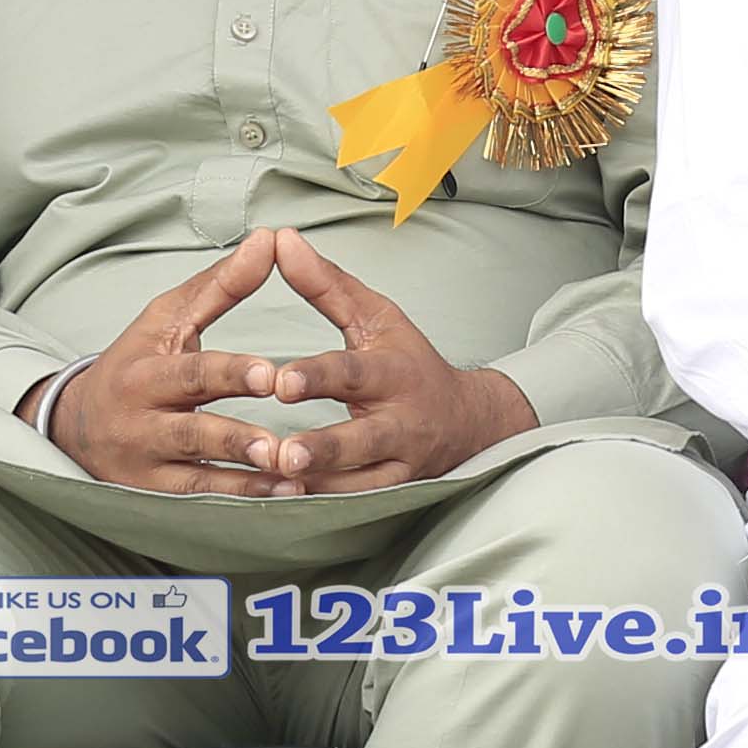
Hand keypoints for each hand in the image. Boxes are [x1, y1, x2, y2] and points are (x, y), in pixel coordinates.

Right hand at [42, 238, 330, 494]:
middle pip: (191, 431)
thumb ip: (221, 285)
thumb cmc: (136, 362)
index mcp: (145, 372)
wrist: (75, 425)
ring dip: (246, 481)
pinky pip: (199, 504)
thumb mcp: (168, 319)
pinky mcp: (153, 499)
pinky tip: (281, 496)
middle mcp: (141, 422)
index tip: (269, 375)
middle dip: (235, 437)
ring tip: (291, 476)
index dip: (230, 374)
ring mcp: (146, 466)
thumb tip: (268, 240)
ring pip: (197, 479)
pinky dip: (239, 502)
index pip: (191, 373)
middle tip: (281, 444)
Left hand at [250, 232, 536, 489]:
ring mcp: (400, 465)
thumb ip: (325, 284)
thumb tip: (281, 240)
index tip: (281, 381)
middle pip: (362, 439)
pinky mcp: (396, 494)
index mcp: (392, 374)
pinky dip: (326, 508)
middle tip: (283, 452)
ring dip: (319, 486)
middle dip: (324, 447)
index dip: (318, 377)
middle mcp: (400, 423)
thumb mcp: (375, 317)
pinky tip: (287, 505)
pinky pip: (359, 506)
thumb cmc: (409, 362)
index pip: (352, 374)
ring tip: (278, 485)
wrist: (468, 422)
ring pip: (360, 483)